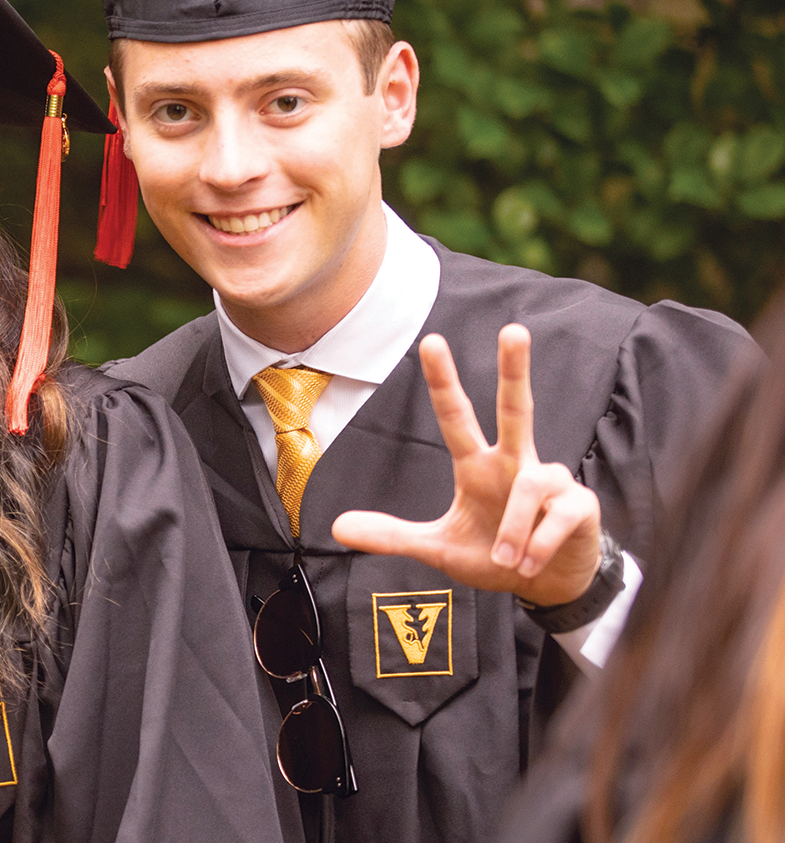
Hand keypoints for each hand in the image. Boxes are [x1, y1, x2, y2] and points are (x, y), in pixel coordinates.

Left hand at [332, 325, 604, 605]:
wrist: (548, 587)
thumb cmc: (496, 557)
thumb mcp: (439, 548)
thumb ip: (393, 536)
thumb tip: (337, 527)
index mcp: (479, 467)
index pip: (457, 417)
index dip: (444, 382)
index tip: (431, 341)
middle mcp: (517, 464)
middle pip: (518, 408)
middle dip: (516, 370)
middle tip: (513, 329)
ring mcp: (553, 481)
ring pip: (531, 486)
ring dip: (513, 532)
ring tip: (506, 560)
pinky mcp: (580, 505)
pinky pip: (556, 519)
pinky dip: (537, 547)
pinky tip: (530, 564)